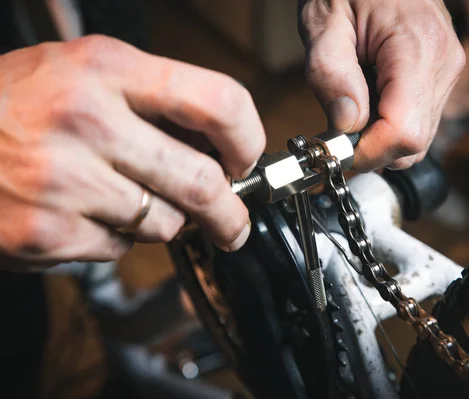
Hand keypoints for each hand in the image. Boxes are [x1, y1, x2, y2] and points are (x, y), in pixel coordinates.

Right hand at [0, 35, 264, 270]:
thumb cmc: (16, 103)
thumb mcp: (87, 72)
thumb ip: (156, 101)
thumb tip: (222, 148)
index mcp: (107, 69)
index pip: (219, 103)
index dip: (248, 139)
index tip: (245, 162)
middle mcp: (87, 121)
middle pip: (202, 183)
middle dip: (230, 213)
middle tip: (232, 223)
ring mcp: (64, 182)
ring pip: (164, 224)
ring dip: (159, 219)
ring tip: (121, 196)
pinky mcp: (46, 233)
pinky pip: (120, 248)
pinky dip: (115, 237)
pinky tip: (83, 212)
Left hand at [299, 0, 464, 170]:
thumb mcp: (323, 21)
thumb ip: (330, 73)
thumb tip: (346, 125)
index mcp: (417, 48)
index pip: (404, 132)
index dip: (369, 154)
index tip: (336, 154)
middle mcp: (443, 64)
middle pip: (413, 143)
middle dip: (371, 151)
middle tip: (333, 138)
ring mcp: (446, 71)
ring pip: (417, 138)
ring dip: (378, 139)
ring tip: (348, 112)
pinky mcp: (441, 76)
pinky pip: (418, 120)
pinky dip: (388, 126)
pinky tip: (367, 103)